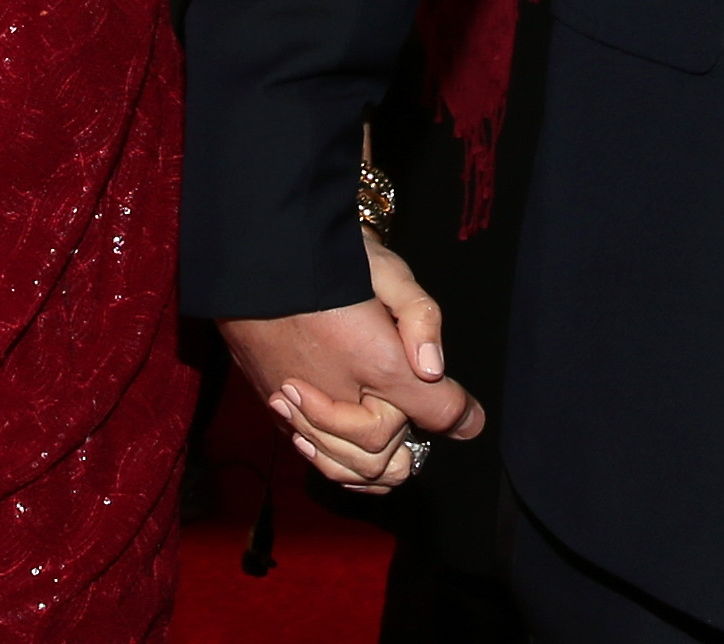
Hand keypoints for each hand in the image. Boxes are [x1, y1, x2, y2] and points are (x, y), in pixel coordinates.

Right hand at [220, 234, 482, 491]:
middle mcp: (340, 396)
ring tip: (388, 452)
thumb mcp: (386, 269)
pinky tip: (345, 449)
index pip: (435, 410)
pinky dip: (334, 462)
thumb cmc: (324, 258)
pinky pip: (310, 454)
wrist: (252, 257)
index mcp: (378, 363)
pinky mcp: (274, 406)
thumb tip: (434, 368)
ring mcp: (303, 408)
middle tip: (420, 426)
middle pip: (388, 455)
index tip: (471, 417)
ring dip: (373, 467)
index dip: (459, 414)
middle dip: (411, 448)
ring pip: (347, 466)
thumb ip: (418, 316)